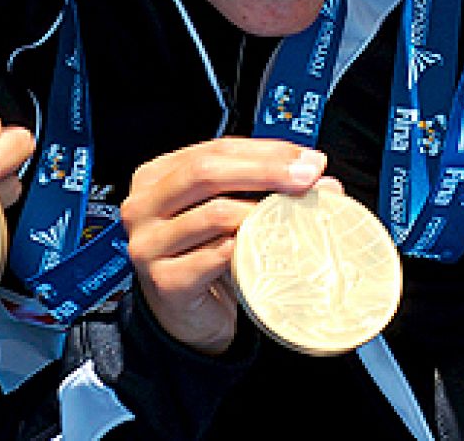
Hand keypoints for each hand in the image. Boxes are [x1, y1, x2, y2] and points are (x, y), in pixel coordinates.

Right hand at [118, 137, 335, 355]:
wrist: (188, 313)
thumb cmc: (207, 252)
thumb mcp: (228, 209)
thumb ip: (261, 186)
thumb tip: (321, 178)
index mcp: (156, 177)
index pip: (215, 149)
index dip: (266, 151)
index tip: (309, 159)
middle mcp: (142, 207)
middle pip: (207, 173)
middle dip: (266, 171)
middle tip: (309, 178)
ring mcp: (148, 245)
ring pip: (214, 214)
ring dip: (263, 212)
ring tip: (296, 216)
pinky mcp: (164, 281)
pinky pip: (216, 257)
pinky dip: (248, 249)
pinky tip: (269, 248)